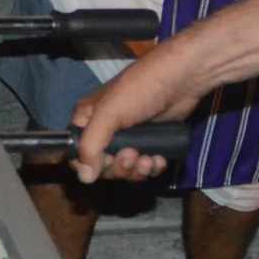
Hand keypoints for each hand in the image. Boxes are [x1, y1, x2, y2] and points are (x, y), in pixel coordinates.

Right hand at [70, 52, 197, 182]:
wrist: (182, 79)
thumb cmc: (140, 91)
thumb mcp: (109, 113)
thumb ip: (91, 145)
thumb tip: (84, 178)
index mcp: (88, 120)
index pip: (76, 153)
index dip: (88, 164)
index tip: (104, 163)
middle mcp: (105, 131)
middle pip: (102, 166)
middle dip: (119, 166)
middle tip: (133, 154)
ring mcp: (130, 138)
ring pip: (125, 169)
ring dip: (137, 170)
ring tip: (149, 159)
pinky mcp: (151, 143)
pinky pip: (145, 166)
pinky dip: (152, 168)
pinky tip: (159, 159)